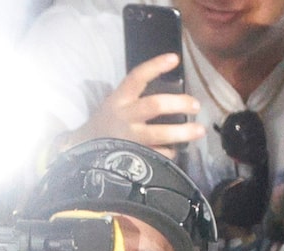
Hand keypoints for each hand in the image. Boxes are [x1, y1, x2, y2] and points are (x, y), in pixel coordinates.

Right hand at [64, 55, 206, 153]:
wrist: (83, 152)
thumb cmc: (107, 124)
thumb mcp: (115, 104)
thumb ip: (136, 98)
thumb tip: (172, 93)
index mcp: (119, 99)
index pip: (137, 77)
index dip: (155, 67)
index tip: (174, 59)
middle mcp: (124, 117)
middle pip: (154, 105)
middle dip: (179, 103)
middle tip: (195, 105)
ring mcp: (129, 139)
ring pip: (159, 134)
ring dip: (183, 132)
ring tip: (200, 130)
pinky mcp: (132, 158)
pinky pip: (157, 155)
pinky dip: (169, 152)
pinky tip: (175, 150)